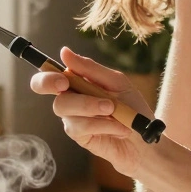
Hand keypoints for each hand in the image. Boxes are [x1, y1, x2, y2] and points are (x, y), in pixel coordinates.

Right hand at [29, 47, 153, 175]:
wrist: (145, 139)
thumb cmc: (132, 108)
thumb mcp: (116, 83)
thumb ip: (90, 69)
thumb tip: (64, 52)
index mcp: (77, 80)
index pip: (49, 72)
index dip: (47, 73)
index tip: (63, 78)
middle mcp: (70, 97)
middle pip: (44, 86)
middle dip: (49, 83)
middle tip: (65, 84)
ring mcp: (72, 117)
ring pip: (62, 106)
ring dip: (90, 105)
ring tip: (113, 110)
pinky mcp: (79, 135)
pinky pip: (81, 126)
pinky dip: (102, 124)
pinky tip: (119, 127)